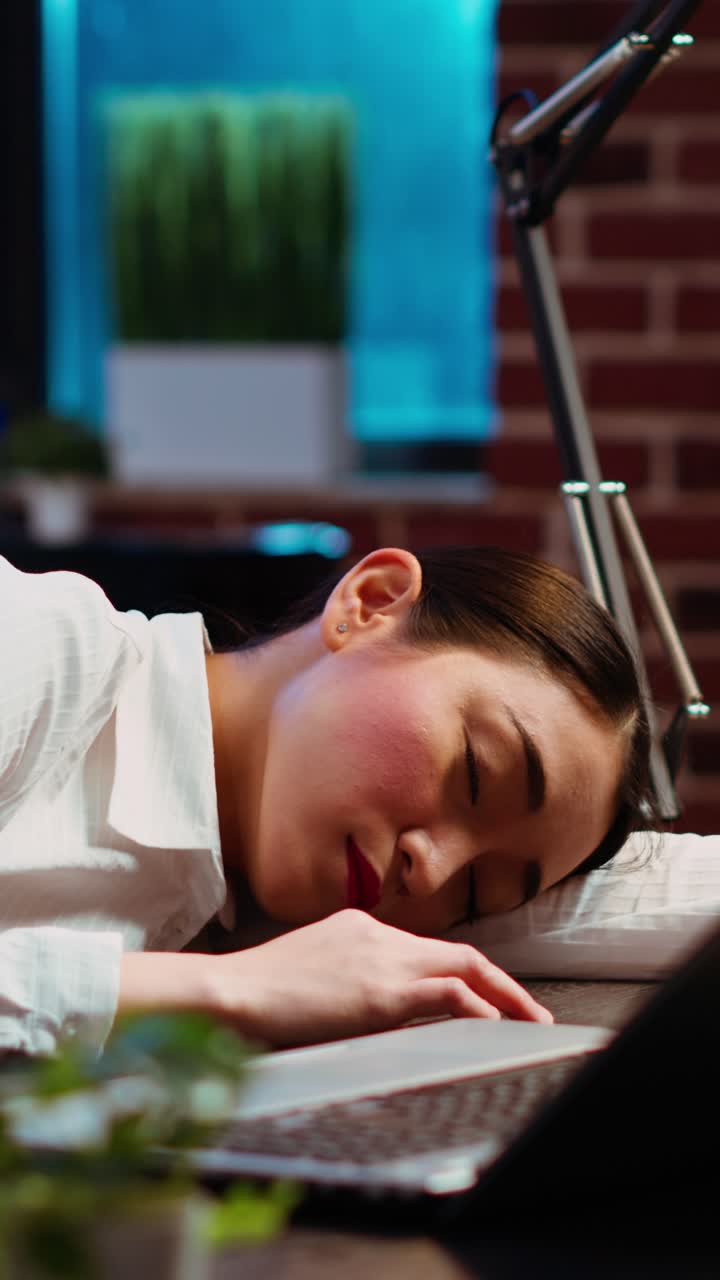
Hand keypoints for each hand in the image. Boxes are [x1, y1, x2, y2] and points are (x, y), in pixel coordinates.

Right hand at [209, 909, 552, 1047]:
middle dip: (501, 982)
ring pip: (464, 967)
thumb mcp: (311, 975)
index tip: (489, 996)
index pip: (428, 950)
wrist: (230, 991)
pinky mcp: (380, 991)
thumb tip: (371, 1009)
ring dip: (504, 997)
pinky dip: (478, 1008)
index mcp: (361, 929)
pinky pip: (447, 995)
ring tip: (530, 1023)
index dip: (465, 974)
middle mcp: (378, 934)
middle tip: (531, 1010)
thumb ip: (346, 981)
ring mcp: (381, 958)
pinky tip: (495, 1027)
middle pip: (458, 953)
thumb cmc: (257, 993)